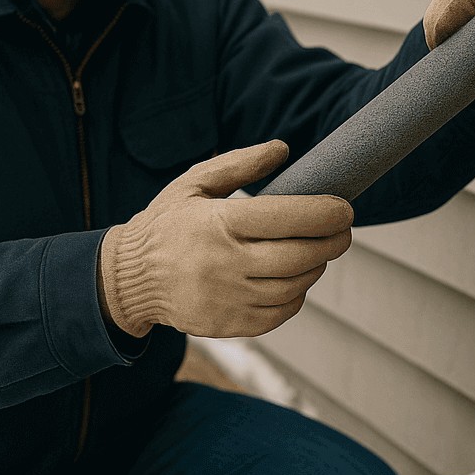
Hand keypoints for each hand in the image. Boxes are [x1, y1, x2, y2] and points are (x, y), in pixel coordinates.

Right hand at [98, 140, 352, 338]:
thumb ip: (240, 164)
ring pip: (294, 286)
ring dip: (316, 267)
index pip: (287, 217)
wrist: (129, 278)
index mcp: (218, 223)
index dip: (326, 213)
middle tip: (342, 231)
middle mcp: (224, 264)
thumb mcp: (194, 182)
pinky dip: (296, 295)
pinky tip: (293, 278)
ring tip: (317, 251)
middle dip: (332, 242)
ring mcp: (227, 299)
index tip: (345, 208)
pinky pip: (279, 313)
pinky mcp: (228, 325)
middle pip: (299, 256)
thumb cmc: (166, 224)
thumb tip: (283, 149)